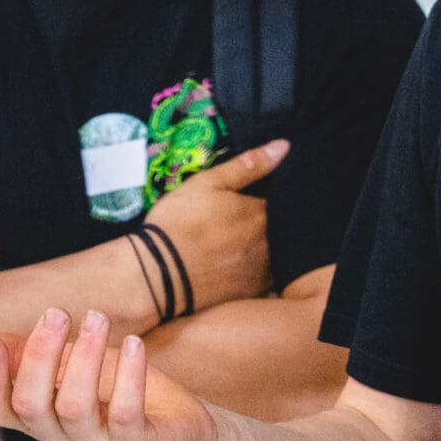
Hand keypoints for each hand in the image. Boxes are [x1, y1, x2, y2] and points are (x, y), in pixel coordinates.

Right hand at [0, 309, 219, 440]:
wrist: (179, 427)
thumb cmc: (117, 390)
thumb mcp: (71, 365)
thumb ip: (31, 355)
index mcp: (40, 417)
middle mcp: (60, 437)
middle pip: (30, 405)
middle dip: (38, 355)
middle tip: (56, 312)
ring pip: (74, 407)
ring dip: (84, 355)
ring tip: (97, 318)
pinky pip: (124, 413)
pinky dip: (128, 374)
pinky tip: (135, 344)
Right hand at [142, 138, 288, 311]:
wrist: (156, 275)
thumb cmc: (179, 223)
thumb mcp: (208, 183)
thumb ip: (248, 166)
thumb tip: (285, 146)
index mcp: (261, 213)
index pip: (283, 201)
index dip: (277, 197)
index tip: (266, 195)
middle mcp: (268, 244)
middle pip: (283, 230)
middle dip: (276, 222)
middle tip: (254, 219)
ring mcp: (261, 272)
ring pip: (278, 256)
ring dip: (271, 249)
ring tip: (248, 243)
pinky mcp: (248, 294)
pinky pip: (267, 283)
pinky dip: (261, 273)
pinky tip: (244, 268)